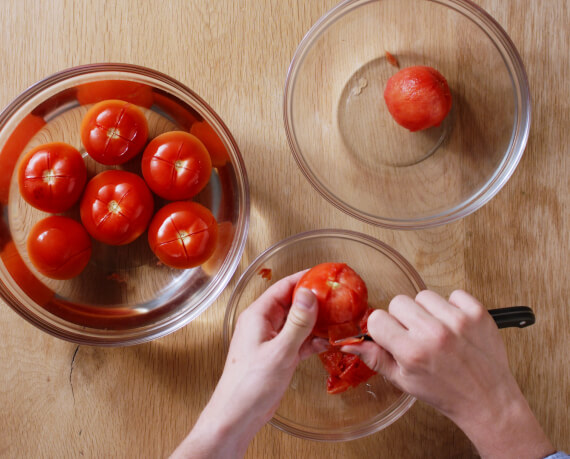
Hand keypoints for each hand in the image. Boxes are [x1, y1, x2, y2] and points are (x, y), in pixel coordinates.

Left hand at [172, 271, 325, 458]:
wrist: (238, 416)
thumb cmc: (250, 384)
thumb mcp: (280, 350)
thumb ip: (297, 322)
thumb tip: (309, 293)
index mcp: (258, 315)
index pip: (284, 287)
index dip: (305, 279)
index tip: (325, 275)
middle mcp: (264, 324)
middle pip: (292, 303)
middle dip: (314, 299)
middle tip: (338, 296)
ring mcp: (271, 340)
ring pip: (297, 322)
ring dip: (316, 321)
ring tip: (339, 316)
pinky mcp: (278, 355)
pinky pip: (298, 340)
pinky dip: (312, 340)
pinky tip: (329, 340)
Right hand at [342, 290, 553, 458]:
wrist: (488, 400)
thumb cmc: (445, 393)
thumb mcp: (403, 381)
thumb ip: (375, 358)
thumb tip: (350, 344)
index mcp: (412, 352)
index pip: (378, 319)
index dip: (383, 328)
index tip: (393, 337)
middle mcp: (434, 334)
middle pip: (399, 302)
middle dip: (404, 318)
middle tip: (417, 336)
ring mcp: (457, 321)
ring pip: (424, 295)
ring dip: (427, 311)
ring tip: (438, 331)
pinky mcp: (477, 314)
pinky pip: (454, 294)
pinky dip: (453, 307)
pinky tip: (455, 326)